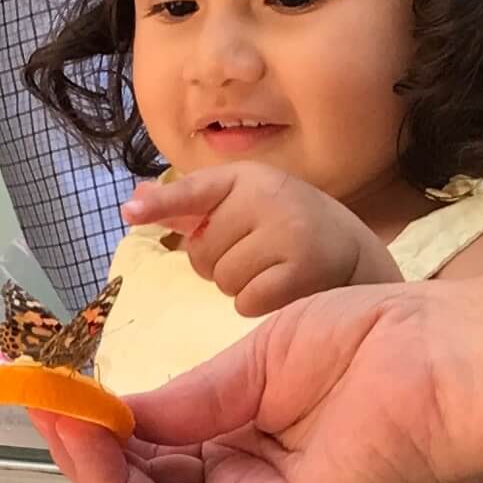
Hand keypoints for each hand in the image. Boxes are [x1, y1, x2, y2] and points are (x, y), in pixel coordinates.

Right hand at [30, 280, 478, 482]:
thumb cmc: (364, 343)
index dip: (98, 440)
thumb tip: (109, 420)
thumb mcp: (249, 368)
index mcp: (238, 446)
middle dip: (93, 467)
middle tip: (59, 417)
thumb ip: (181, 404)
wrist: (434, 356)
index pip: (148, 462)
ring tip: (91, 448)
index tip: (55, 400)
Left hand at [121, 165, 402, 315]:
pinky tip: (282, 288)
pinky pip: (246, 301)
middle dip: (220, 264)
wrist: (353, 251)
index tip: (129, 212)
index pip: (195, 192)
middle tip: (255, 255)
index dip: (161, 204)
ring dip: (240, 286)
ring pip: (223, 280)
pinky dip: (258, 304)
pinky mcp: (301, 268)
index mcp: (246, 178)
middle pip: (202, 253)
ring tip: (271, 270)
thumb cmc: (286, 227)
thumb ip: (192, 207)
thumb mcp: (243, 204)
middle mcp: (266, 197)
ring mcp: (286, 231)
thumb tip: (134, 203)